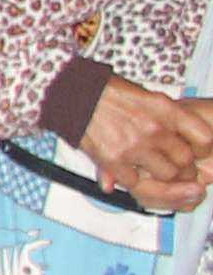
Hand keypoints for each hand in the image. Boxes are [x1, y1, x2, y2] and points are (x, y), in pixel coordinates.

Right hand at [82, 75, 212, 205]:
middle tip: (176, 168)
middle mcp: (153, 128)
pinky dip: (135, 180)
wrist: (73, 94)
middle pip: (186, 162)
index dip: (202, 150)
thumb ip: (171, 118)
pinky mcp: (112, 160)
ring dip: (163, 178)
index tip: (195, 151)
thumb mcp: (148, 96)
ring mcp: (133, 146)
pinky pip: (136, 182)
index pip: (204, 139)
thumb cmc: (109, 92)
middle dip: (185, 169)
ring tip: (154, 171)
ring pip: (166, 175)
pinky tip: (130, 171)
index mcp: (165, 110)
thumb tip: (192, 138)